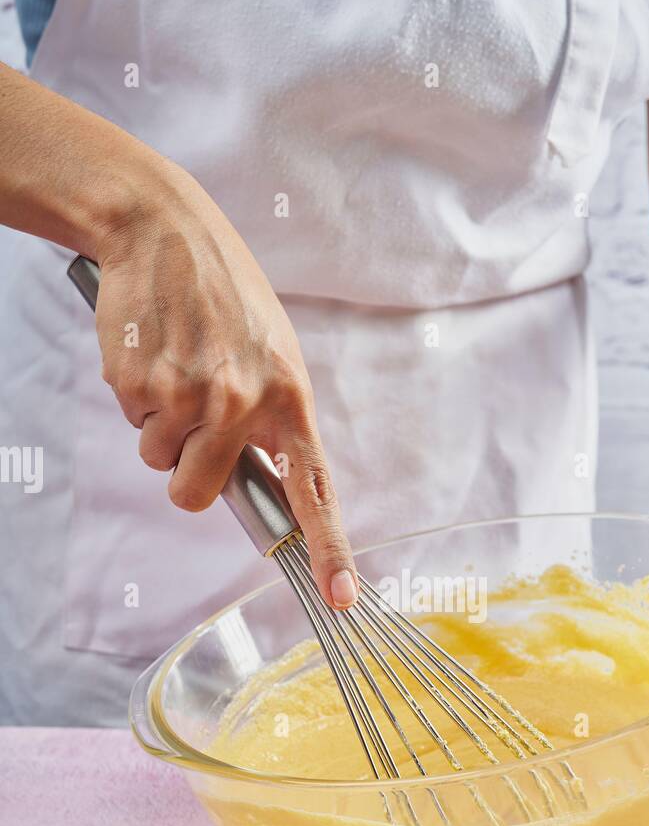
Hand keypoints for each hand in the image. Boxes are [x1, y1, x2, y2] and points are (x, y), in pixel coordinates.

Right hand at [93, 163, 356, 608]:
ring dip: (159, 427)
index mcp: (289, 398)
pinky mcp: (139, 381)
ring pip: (158, 459)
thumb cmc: (224, 294)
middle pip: (197, 492)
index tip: (339, 598)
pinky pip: (132, 420)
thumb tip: (261, 481)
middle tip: (191, 420)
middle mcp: (241, 402)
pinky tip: (153, 350)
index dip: (329, 550)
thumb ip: (270, 419)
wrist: (162, 227)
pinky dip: (136, 396)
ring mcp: (186, 394)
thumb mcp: (271, 352)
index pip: (313, 490)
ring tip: (175, 366)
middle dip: (185, 473)